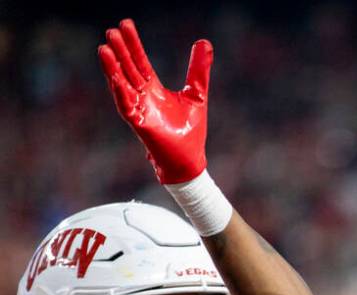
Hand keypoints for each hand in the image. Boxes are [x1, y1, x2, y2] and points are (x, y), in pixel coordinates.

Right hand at [98, 19, 211, 184]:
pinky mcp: (140, 125)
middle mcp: (142, 97)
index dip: (133, 43)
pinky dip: (120, 93)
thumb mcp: (197, 93)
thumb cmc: (190, 131)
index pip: (140, 61)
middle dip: (120, 51)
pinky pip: (126, 107)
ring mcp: (139, 110)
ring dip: (112, 68)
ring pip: (122, 85)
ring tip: (104, 49)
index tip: (125, 23)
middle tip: (111, 30)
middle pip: (128, 69)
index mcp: (153, 88)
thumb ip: (198, 69)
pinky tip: (114, 79)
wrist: (190, 161)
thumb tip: (204, 41)